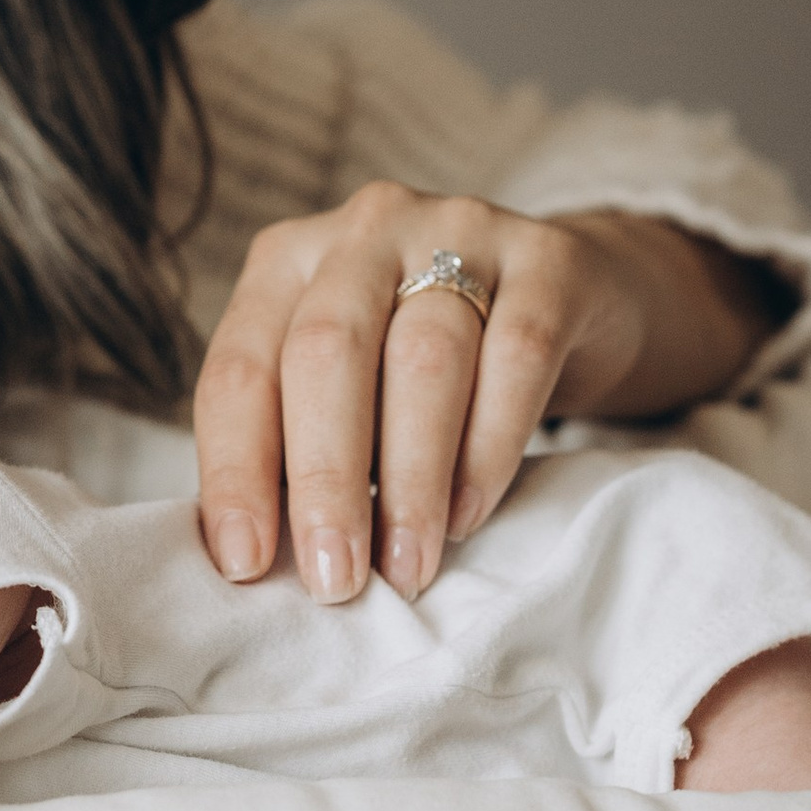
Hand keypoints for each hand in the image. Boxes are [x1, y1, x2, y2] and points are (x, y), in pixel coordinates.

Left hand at [193, 187, 770, 605]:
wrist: (576, 299)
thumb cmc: (434, 367)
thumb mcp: (352, 387)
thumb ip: (299, 447)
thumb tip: (260, 561)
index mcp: (286, 262)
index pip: (240, 369)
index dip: (235, 470)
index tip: (247, 565)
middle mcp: (363, 232)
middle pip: (324, 354)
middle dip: (323, 479)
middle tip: (334, 579)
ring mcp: (459, 231)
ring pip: (422, 357)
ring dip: (409, 478)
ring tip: (406, 567)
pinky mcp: (549, 261)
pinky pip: (517, 356)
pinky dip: (488, 447)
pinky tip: (468, 513)